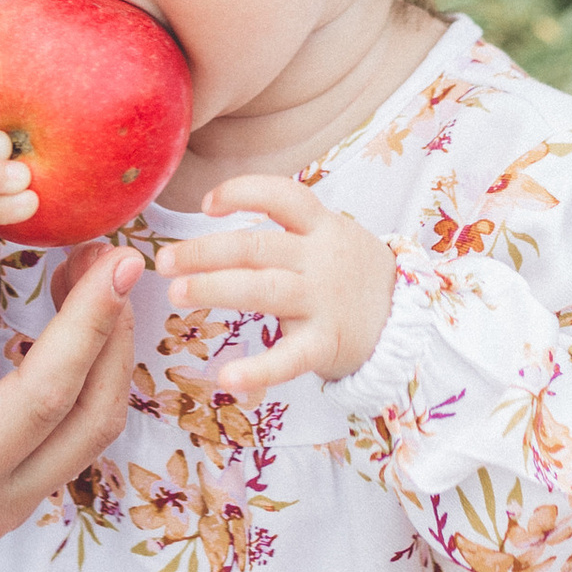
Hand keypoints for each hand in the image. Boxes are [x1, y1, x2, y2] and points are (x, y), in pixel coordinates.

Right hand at [0, 249, 136, 552]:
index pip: (44, 396)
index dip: (86, 326)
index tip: (113, 261)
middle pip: (91, 419)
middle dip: (115, 335)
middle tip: (117, 256)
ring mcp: (9, 502)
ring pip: (90, 428)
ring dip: (106, 351)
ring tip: (94, 274)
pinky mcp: (11, 487)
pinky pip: (70, 429)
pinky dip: (85, 370)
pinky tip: (71, 315)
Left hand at [164, 178, 395, 400]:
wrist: (406, 320)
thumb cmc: (349, 274)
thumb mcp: (329, 236)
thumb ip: (284, 228)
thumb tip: (216, 217)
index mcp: (320, 227)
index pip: (283, 196)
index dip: (244, 192)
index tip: (206, 203)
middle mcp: (320, 258)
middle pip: (257, 246)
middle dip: (205, 252)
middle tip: (165, 261)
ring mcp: (323, 301)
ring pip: (264, 290)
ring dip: (216, 289)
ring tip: (178, 295)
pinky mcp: (326, 343)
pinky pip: (290, 357)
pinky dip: (259, 369)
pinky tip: (227, 379)